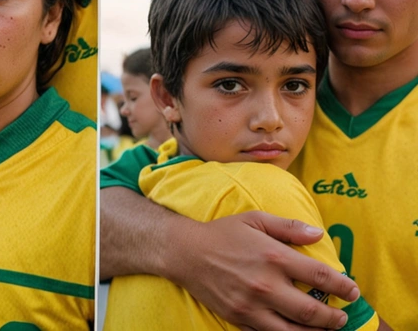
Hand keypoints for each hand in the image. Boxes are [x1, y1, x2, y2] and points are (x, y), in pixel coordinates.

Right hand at [163, 211, 358, 329]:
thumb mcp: (255, 219)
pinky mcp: (239, 319)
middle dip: (333, 318)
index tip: (353, 290)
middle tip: (342, 318)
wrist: (186, 253)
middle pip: (311, 311)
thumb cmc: (223, 233)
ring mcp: (252, 306)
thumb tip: (318, 235)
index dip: (343, 286)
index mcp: (273, 256)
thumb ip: (289, 226)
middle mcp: (265, 284)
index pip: (320, 277)